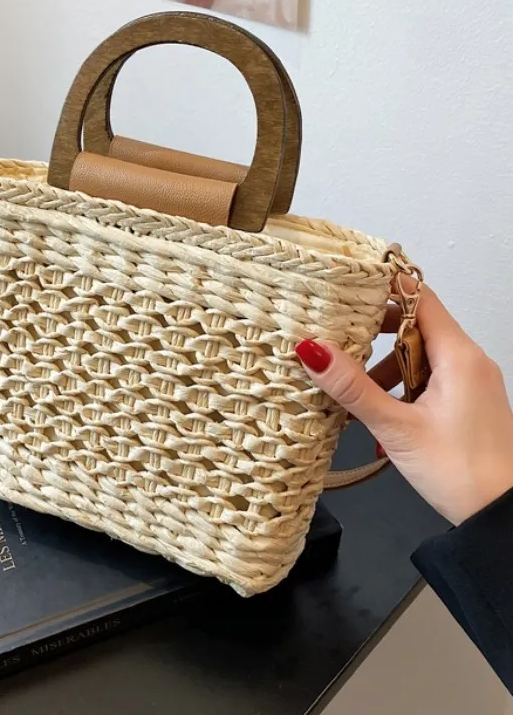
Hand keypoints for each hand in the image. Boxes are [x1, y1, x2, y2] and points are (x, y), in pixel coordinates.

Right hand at [295, 284, 512, 525]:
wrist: (501, 516)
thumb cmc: (459, 470)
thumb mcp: (395, 426)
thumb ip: (352, 386)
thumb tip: (310, 350)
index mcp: (458, 355)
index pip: (419, 296)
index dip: (383, 287)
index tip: (346, 287)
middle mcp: (469, 360)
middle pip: (415, 324)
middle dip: (375, 333)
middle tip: (339, 342)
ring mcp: (470, 381)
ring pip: (419, 353)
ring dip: (385, 365)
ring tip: (357, 392)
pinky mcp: (467, 401)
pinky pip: (428, 376)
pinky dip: (400, 384)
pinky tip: (379, 411)